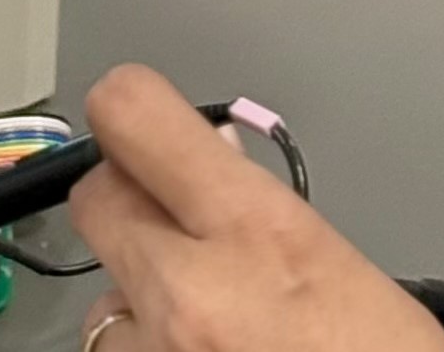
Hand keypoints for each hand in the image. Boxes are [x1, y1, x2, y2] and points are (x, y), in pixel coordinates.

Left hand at [68, 65, 443, 351]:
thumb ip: (269, 220)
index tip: (136, 119)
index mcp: (258, 236)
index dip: (128, 113)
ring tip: (211, 336)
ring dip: (142, 307)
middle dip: (127, 202)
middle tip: (170, 221)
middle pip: (95, 198)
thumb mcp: (349, 276)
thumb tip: (218, 182)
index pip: (133, 119)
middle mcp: (190, 291)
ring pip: (106, 302)